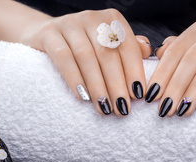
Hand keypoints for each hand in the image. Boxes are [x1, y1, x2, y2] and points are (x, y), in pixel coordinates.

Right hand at [21, 9, 151, 115]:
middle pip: (108, 54)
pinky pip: (63, 57)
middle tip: (122, 109)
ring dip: (97, 86)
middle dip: (117, 84)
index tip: (138, 95)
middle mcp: (92, 17)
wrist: (46, 36)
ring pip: (86, 57)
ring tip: (104, 107)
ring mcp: (69, 23)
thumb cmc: (87, 47)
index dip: (134, 71)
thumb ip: (130, 49)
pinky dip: (74, 78)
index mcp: (112, 19)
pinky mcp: (48, 33)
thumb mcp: (110, 45)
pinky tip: (82, 97)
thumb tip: (148, 52)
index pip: (127, 47)